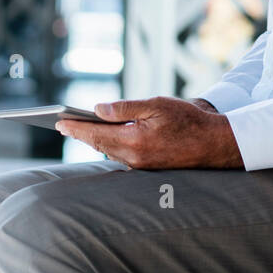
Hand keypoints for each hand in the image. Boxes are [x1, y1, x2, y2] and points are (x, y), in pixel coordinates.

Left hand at [56, 96, 242, 169]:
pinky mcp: (147, 167)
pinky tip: (105, 138)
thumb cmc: (188, 120)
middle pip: (98, 144)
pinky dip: (108, 146)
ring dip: (93, 140)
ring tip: (79, 129)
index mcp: (133, 140)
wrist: (214, 144)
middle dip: (80, 134)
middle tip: (62, 125)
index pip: (95, 133)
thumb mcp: (156, 105)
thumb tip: (98, 109)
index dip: (75, 127)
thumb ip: (125, 108)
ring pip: (108, 152)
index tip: (58, 122)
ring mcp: (140, 165)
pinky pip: (120, 156)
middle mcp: (133, 157)